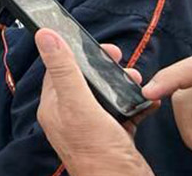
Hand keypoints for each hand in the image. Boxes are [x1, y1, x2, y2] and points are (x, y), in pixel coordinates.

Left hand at [35, 29, 153, 175]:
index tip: (98, 46)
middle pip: (84, 80)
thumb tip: (44, 35)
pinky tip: (147, 102)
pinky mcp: (113, 137)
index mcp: (55, 108)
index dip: (76, 53)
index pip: (58, 69)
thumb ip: (64, 70)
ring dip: (121, 84)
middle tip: (120, 60)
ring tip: (136, 81)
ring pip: (105, 95)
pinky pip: (123, 113)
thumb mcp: (79, 105)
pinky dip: (135, 104)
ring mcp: (92, 128)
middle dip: (104, 67)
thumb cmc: (99, 155)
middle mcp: (70, 117)